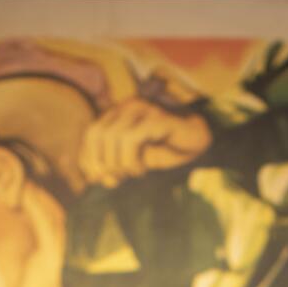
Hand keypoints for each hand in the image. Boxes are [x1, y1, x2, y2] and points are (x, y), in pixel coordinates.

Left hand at [79, 95, 211, 185]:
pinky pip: (132, 138)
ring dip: (120, 164)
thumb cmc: (165, 151)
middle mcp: (128, 107)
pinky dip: (132, 160)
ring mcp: (143, 110)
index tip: (100, 179)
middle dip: (103, 163)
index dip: (89, 159)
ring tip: (135, 173)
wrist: (197, 143)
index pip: (91, 133)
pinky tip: (141, 170)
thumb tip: (94, 178)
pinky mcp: (157, 118)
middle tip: (118, 179)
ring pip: (113, 137)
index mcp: (119, 114)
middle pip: (98, 134)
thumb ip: (114, 168)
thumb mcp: (135, 163)